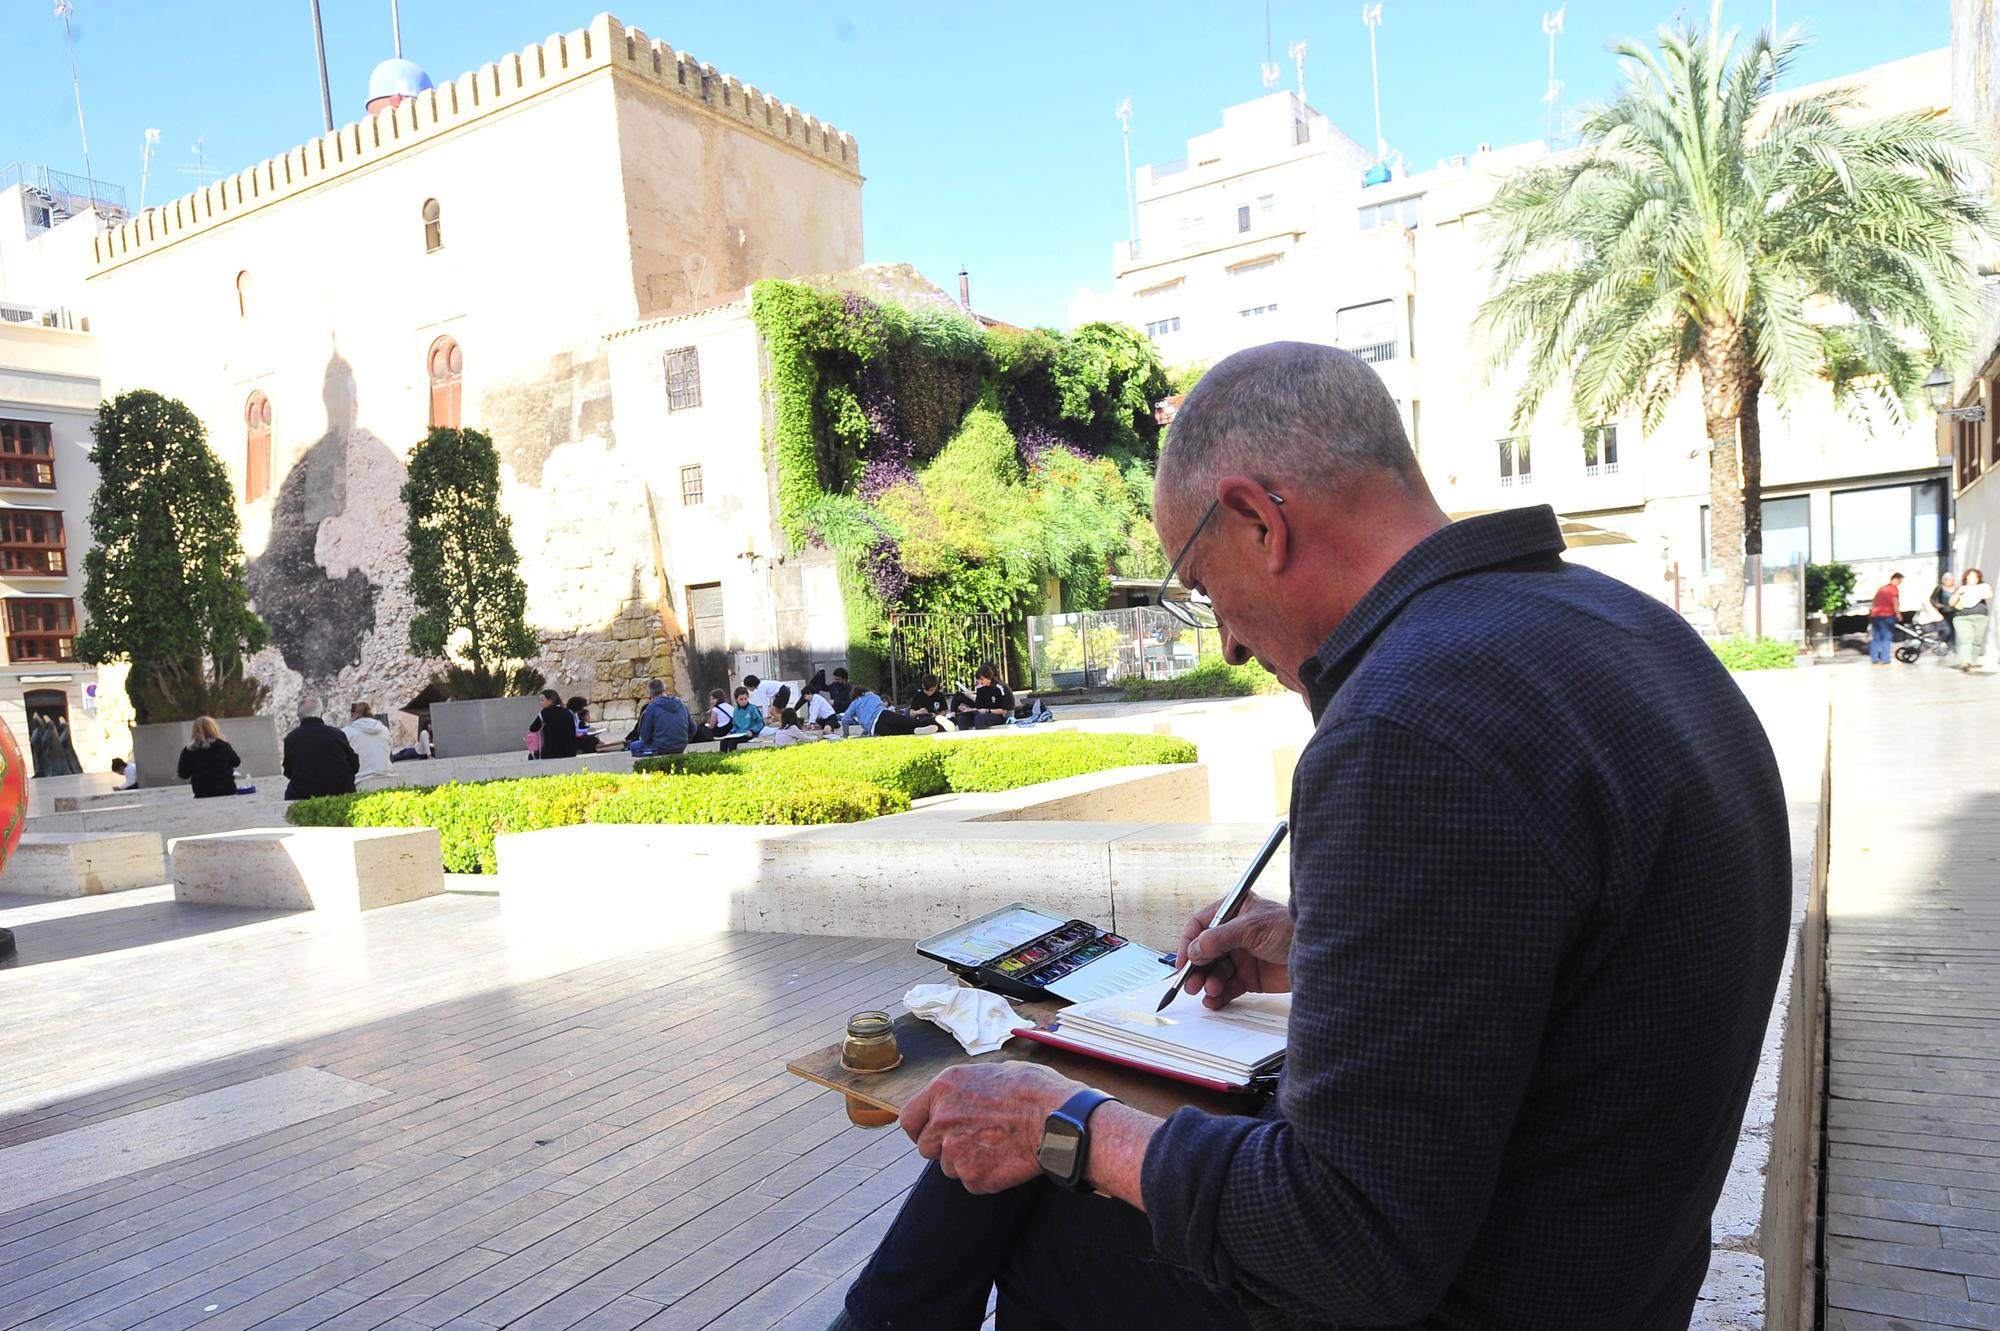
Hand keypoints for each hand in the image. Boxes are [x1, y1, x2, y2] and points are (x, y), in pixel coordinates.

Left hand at [901, 1062, 1081, 1193]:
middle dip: (945, 1147)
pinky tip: (1006, 1160)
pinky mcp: (973, 1177)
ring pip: (950, 1167)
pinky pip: (972, 1182)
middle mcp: (942, 1120)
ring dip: (968, 1162)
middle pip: (927, 1147)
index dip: (920, 1128)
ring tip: (998, 1147)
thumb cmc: (1035, 1091)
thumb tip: (964, 1095)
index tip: (930, 1134)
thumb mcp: (995, 1071)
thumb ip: (968, 1087)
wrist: (1058, 1121)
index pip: (909, 1118)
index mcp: (944, 1088)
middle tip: (974, 1141)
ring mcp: (955, 1152)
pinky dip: (986, 1177)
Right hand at [1176, 891, 1292, 1008]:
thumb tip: (1194, 950)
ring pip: (1214, 971)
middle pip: (1204, 952)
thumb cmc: (1290, 929)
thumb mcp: (1251, 929)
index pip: (1200, 925)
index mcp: (1232, 912)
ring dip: (1208, 982)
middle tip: (1191, 983)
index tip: (1183, 962)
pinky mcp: (1249, 976)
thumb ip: (1219, 938)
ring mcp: (1241, 956)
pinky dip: (1218, 994)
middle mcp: (1233, 934)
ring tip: (1210, 990)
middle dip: (1197, 968)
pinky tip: (1214, 1000)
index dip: (1189, 943)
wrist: (1318, 955)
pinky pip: (1227, 986)